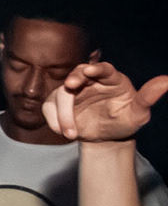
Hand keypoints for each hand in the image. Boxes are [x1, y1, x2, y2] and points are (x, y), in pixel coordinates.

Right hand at [44, 61, 167, 142]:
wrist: (106, 137)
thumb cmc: (125, 121)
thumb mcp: (138, 113)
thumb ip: (148, 97)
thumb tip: (167, 81)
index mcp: (111, 79)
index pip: (103, 69)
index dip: (95, 68)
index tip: (89, 70)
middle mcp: (90, 82)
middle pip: (77, 74)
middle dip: (72, 80)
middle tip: (69, 88)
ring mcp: (72, 91)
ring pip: (60, 93)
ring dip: (63, 114)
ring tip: (71, 133)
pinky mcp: (58, 103)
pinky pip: (49, 107)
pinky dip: (53, 120)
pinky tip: (63, 132)